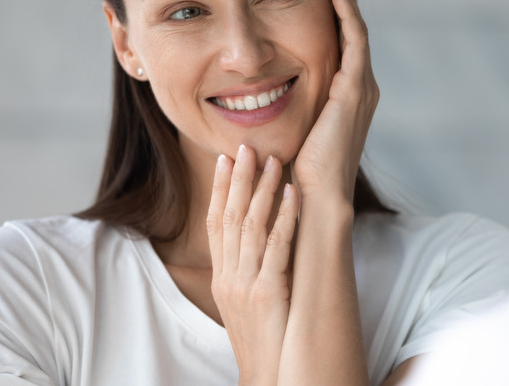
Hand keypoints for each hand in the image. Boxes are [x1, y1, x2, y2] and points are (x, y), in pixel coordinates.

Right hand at [206, 145, 299, 385]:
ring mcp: (246, 285)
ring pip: (250, 226)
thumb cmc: (262, 342)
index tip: (225, 159)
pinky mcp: (269, 293)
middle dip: (238, 179)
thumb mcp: (245, 304)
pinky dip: (285, 217)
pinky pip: (277, 247)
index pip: (215, 224)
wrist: (267, 377)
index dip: (220, 190)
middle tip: (246, 146)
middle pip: (229, 218)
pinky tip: (294, 194)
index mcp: (222, 278)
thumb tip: (257, 244)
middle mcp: (229, 277)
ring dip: (262, 190)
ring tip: (273, 159)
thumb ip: (246, 273)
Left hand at [293, 0, 378, 202]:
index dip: (332, 15)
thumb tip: (246, 100)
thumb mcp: (286, 132)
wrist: (312, 201)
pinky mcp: (355, 88)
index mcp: (344, 98)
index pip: (340, 45)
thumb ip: (278, 111)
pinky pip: (353, 37)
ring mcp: (360, 87)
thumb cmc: (292, 175)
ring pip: (355, 27)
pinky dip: (345, 8)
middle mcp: (359, 88)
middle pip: (351, 31)